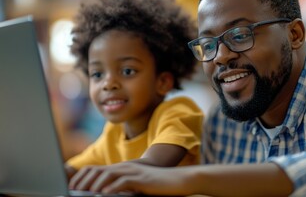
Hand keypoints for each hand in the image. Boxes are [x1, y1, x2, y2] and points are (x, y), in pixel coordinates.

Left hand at [69, 162, 191, 195]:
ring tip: (85, 194)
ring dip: (94, 185)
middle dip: (83, 181)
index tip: (72, 188)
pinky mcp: (141, 179)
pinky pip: (123, 182)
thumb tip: (105, 193)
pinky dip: (112, 188)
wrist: (176, 181)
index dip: (82, 177)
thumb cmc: (156, 185)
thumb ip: (121, 185)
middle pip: (98, 171)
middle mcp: (125, 167)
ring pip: (108, 175)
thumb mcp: (135, 184)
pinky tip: (104, 194)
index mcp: (122, 168)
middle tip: (73, 192)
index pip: (96, 169)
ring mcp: (133, 172)